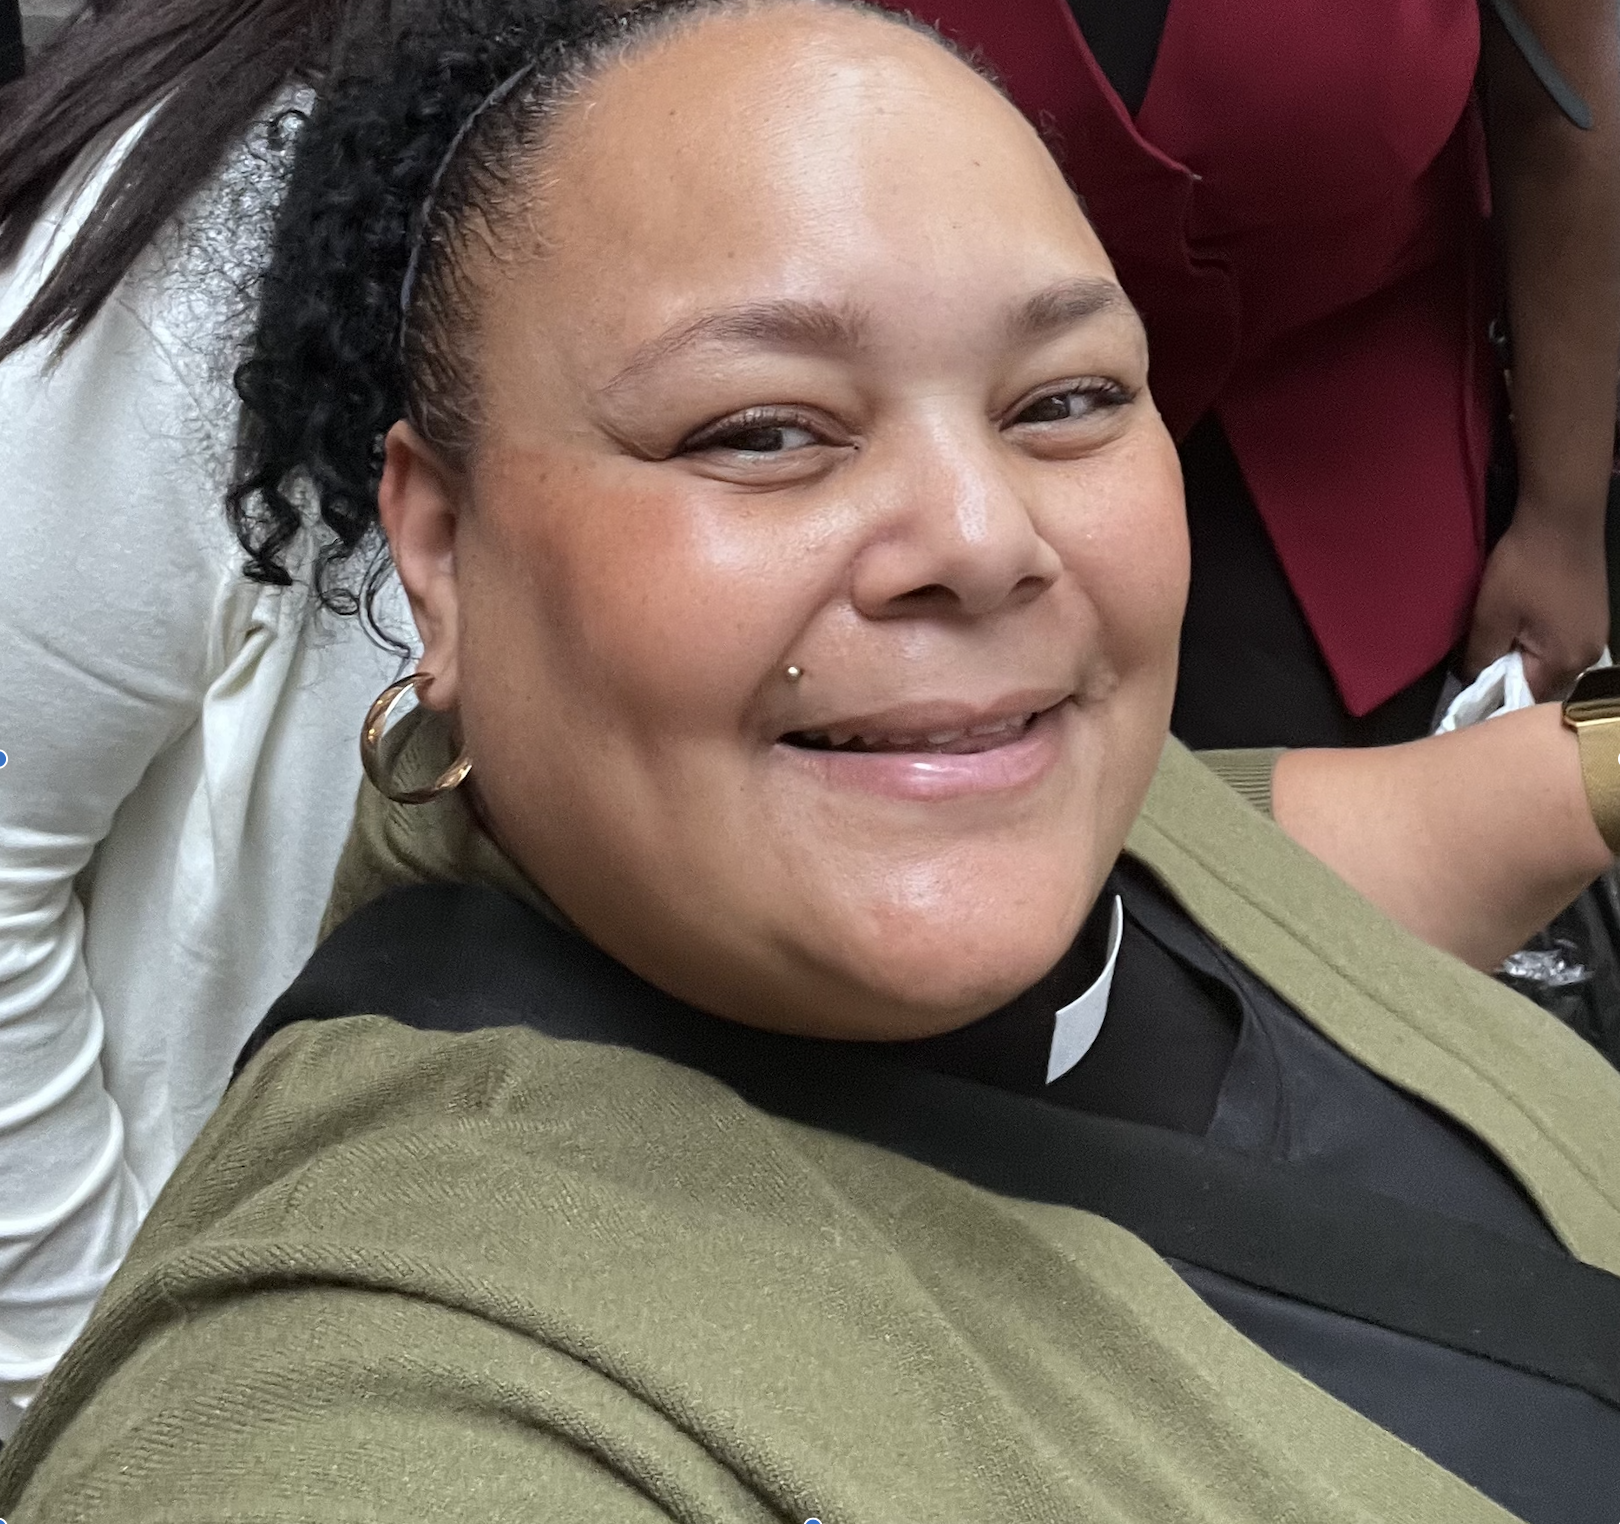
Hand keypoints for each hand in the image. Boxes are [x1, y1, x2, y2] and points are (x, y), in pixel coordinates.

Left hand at [1463, 508, 1609, 697]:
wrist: (1562, 519)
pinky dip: (1540, 641)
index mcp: (1567, 661)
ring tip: (1502, 639)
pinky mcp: (1594, 617)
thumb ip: (1482, 656)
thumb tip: (1474, 680)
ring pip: (1552, 662)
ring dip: (1526, 656)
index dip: (1496, 694)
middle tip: (1483, 658)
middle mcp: (1590, 655)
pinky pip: (1562, 643)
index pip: (1526, 697)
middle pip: (1543, 681)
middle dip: (1512, 675)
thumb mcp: (1491, 617)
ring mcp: (1596, 635)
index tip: (1472, 685)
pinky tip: (1523, 624)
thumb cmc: (1525, 569)